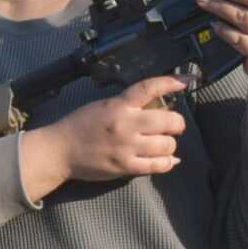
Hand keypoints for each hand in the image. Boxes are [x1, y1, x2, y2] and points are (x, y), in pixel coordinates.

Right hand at [20, 74, 188, 197]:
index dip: (172, 82)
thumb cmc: (78, 126)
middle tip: (174, 125)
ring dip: (170, 144)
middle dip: (177, 123)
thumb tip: (158, 111)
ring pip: (167, 145)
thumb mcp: (103, 106)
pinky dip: (167, 162)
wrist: (59, 151)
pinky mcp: (125, 167)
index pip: (150, 88)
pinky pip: (157, 166)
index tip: (188, 81)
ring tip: (163, 143)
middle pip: (169, 120)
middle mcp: (126, 125)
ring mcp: (127, 147)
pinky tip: (166, 160)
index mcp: (118, 105)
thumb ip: (128, 106)